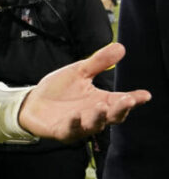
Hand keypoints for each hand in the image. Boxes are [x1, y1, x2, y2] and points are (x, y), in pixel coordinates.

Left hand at [19, 42, 150, 142]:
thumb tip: (121, 47)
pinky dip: (74, 123)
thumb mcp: (79, 72)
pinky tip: (75, 115)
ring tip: (102, 106)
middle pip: (113, 116)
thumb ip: (99, 62)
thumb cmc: (58, 90)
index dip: (134, 99)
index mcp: (100, 101)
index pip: (121, 101)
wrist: (32, 102)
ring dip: (99, 116)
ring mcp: (79, 125)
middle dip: (121, 109)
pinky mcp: (62, 131)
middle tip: (128, 100)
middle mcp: (93, 115)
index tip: (145, 95)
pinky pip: (70, 130)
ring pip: (94, 125)